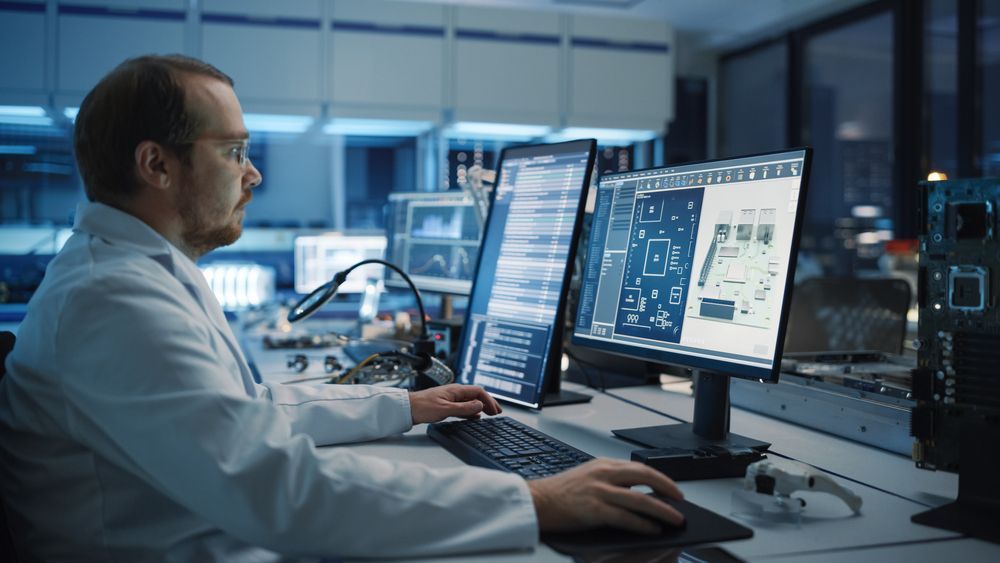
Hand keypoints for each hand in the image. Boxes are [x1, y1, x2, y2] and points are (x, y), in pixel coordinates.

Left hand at [409, 384, 502, 424]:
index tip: (495, 411)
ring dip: (481, 407)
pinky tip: (474, 417)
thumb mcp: (446, 409)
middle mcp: (455, 392)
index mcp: (456, 390)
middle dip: (488, 403)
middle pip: (476, 395)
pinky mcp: (446, 405)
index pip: (479, 392)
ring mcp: (450, 398)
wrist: (407, 408)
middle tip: (497, 412)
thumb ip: (464, 408)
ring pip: (471, 401)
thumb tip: (480, 407)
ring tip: (490, 415)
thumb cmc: (423, 407)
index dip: (489, 401)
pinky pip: (463, 407)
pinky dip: (472, 411)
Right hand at [527, 458, 684, 534]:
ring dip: (663, 510)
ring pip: (641, 499)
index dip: (660, 477)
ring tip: (675, 519)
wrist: (536, 501)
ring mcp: (600, 491)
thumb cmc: (559, 493)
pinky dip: (643, 524)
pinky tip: (652, 530)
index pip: (639, 467)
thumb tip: (635, 493)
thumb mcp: (587, 476)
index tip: (671, 488)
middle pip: (646, 477)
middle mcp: (604, 474)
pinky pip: (627, 517)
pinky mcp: (595, 509)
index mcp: (602, 464)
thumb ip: (609, 480)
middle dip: (668, 489)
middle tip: (680, 501)